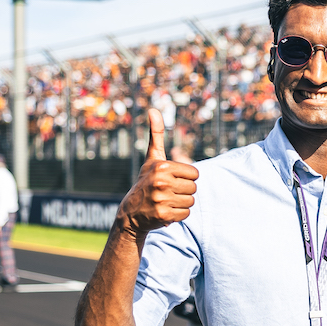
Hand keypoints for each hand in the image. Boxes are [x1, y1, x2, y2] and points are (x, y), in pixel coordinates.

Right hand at [117, 109, 198, 237]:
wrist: (131, 212)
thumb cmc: (146, 181)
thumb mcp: (152, 158)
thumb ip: (156, 134)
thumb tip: (153, 109)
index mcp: (162, 166)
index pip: (194, 173)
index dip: (185, 177)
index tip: (171, 179)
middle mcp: (161, 182)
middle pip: (194, 188)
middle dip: (184, 191)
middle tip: (168, 192)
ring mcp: (161, 199)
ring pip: (190, 202)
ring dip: (181, 203)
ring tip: (166, 201)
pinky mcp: (163, 215)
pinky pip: (185, 214)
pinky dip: (178, 215)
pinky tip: (165, 211)